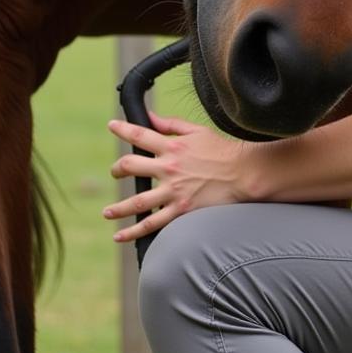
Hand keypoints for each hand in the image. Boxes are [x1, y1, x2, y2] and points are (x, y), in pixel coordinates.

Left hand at [104, 112, 244, 242]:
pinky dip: (134, 231)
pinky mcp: (181, 210)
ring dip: (117, 208)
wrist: (244, 173)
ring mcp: (173, 191)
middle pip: (130, 166)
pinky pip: (153, 223)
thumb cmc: (223, 151)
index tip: (112, 125)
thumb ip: (171, 124)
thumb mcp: (198, 131)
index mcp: (172, 145)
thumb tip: (150, 117)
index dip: (122, 129)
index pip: (139, 135)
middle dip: (117, 169)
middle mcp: (169, 167)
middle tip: (115, 173)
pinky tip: (121, 235)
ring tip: (107, 213)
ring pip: (136, 201)